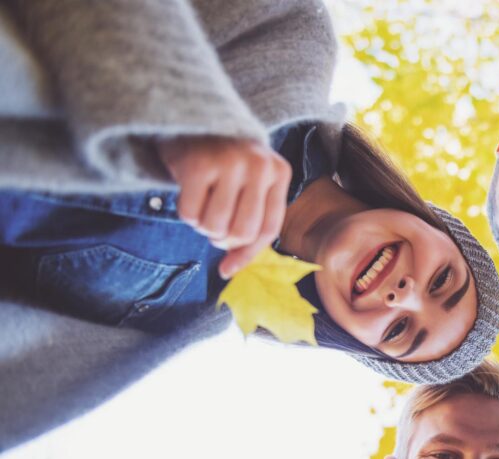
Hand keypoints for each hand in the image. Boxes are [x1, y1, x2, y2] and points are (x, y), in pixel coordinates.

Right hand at [157, 136, 291, 278]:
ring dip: (203, 226)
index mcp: (279, 172)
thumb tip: (228, 270)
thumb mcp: (249, 184)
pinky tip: (188, 194)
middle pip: (242, 232)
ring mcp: (229, 163)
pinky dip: (186, 214)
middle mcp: (259, 165)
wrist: (193, 115)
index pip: (269, 228)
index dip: (248, 254)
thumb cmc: (225, 161)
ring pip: (215, 226)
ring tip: (202, 207)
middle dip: (222, 239)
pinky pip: (190, 214)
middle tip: (212, 227)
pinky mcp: (198, 164)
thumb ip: (249, 223)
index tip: (227, 268)